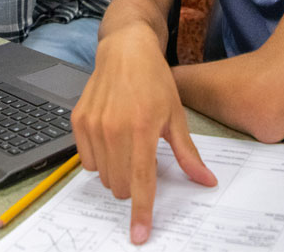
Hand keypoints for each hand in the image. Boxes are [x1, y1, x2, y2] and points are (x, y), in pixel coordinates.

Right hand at [72, 26, 216, 244]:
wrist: (126, 50)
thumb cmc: (154, 81)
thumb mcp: (176, 116)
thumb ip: (188, 154)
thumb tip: (205, 181)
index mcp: (143, 128)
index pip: (140, 181)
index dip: (141, 211)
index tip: (139, 234)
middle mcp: (114, 128)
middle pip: (119, 185)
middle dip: (131, 185)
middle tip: (141, 159)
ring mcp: (93, 124)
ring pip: (102, 175)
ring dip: (115, 171)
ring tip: (127, 143)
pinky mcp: (78, 121)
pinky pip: (86, 160)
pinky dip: (99, 158)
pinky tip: (110, 137)